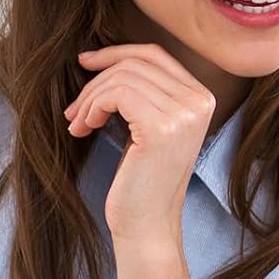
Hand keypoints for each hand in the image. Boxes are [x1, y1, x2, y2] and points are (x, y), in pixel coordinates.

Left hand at [65, 44, 216, 245]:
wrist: (147, 224)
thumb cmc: (141, 179)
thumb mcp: (148, 126)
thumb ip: (145, 91)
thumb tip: (105, 56)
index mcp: (202, 98)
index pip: (155, 54)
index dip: (116, 53)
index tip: (86, 64)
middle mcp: (200, 102)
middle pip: (137, 62)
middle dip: (97, 79)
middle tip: (75, 109)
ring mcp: (184, 115)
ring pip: (123, 77)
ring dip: (90, 98)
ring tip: (78, 122)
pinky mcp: (162, 128)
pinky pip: (117, 94)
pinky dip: (93, 106)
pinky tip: (85, 127)